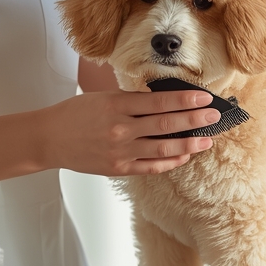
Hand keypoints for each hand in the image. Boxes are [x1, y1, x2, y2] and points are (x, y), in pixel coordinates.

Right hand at [40, 89, 219, 176]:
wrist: (50, 139)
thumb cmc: (75, 113)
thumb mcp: (102, 97)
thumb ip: (131, 100)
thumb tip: (164, 99)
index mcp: (116, 106)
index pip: (159, 102)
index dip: (185, 100)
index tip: (204, 97)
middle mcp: (121, 129)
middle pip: (167, 124)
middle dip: (195, 120)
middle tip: (215, 116)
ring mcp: (121, 152)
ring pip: (164, 148)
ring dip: (190, 143)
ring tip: (207, 138)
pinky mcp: (120, 169)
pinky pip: (152, 166)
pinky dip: (171, 161)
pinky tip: (185, 155)